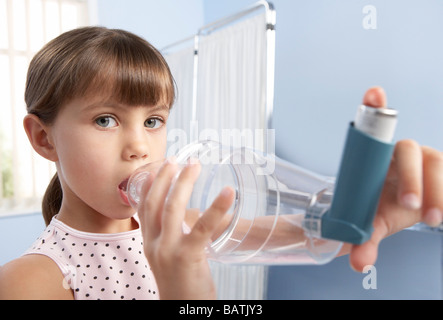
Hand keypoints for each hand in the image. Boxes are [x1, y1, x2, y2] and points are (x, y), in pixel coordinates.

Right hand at [137, 158, 234, 298]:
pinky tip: (228, 193)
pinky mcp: (187, 257)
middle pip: (156, 203)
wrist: (181, 309)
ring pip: (173, 208)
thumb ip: (171, 238)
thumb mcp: (168, 258)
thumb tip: (187, 219)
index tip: (157, 168)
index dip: (149, 186)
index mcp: (149, 244)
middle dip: (167, 177)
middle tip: (179, 160)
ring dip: (183, 183)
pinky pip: (203, 227)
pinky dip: (217, 207)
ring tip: (194, 165)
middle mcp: (153, 244)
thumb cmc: (181, 284)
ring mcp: (168, 250)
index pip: (143, 208)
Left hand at [348, 87, 442, 270]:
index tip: (373, 94)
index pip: (375, 127)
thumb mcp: (371, 224)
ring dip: (438, 190)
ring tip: (433, 219)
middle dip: (411, 177)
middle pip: (410, 151)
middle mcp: (404, 153)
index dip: (375, 107)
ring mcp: (429, 160)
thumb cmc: (382, 207)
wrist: (404, 210)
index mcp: (378, 157)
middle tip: (409, 206)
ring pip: (437, 162)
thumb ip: (363, 241)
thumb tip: (359, 264)